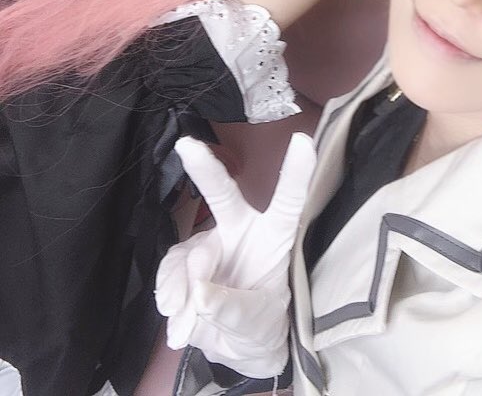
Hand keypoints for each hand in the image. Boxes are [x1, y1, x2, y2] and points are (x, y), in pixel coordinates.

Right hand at [156, 132, 315, 376]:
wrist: (237, 349)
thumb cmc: (260, 325)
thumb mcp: (258, 323)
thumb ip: (233, 309)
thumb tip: (201, 295)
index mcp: (274, 237)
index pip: (288, 201)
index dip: (295, 174)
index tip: (302, 141)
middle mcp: (242, 230)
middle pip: (224, 196)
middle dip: (206, 170)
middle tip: (188, 147)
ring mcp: (211, 243)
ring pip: (191, 252)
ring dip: (183, 285)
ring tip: (184, 319)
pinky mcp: (185, 260)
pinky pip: (171, 268)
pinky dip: (169, 290)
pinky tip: (173, 311)